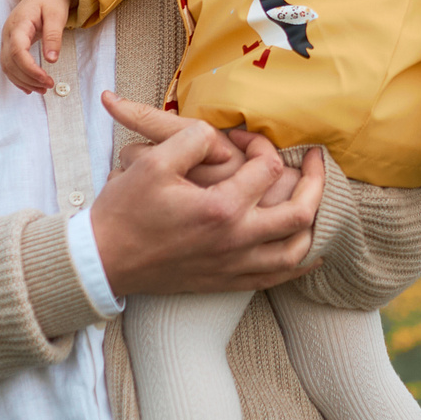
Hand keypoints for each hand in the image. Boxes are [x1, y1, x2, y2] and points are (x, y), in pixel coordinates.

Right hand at [0, 0, 74, 93]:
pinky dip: (18, 78)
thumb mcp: (57, 15)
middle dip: (28, 78)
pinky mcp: (10, 44)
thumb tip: (51, 60)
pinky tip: (30, 87)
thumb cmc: (50, 1)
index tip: (46, 79)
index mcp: (19, 24)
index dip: (30, 69)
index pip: (18, 52)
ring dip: (23, 81)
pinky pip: (9, 64)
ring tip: (43, 89)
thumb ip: (53, 36)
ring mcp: (6, 39)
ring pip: (7, 66)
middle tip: (49, 86)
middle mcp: (8, 33)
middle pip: (11, 62)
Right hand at [88, 92, 324, 295]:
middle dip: (316, 183)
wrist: (103, 262)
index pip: (266, 168)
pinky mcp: (226, 282)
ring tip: (316, 202)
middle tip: (318, 162)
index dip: (261, 144)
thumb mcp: (152, 162)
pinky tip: (307, 250)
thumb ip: (192, 139)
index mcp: (221, 208)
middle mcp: (236, 240)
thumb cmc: (124, 211)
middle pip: (300, 213)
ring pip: (295, 252)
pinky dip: (298, 263)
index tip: (245, 138)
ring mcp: (233, 266)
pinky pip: (276, 277)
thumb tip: (220, 136)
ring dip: (313, 224)